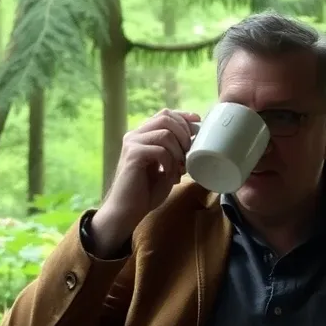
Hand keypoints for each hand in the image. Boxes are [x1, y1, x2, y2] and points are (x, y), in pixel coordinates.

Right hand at [89, 109, 199, 255]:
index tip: (198, 121)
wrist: (127, 210)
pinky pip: (160, 150)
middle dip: (184, 133)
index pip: (165, 114)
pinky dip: (170, 163)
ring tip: (179, 169)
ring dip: (178, 151)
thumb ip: (176, 152)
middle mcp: (135, 135)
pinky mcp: (132, 155)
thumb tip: (196, 141)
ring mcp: (132, 143)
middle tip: (189, 153)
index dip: (183, 116)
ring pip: (165, 134)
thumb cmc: (147, 191)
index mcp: (143, 135)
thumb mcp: (167, 167)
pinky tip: (169, 175)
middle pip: (165, 118)